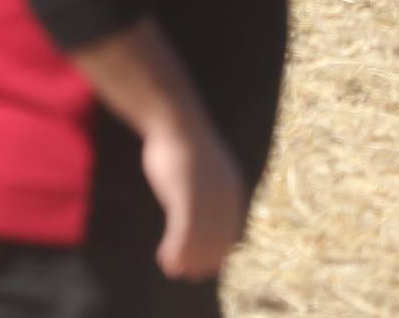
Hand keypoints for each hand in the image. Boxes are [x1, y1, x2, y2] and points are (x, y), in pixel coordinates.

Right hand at [142, 120, 246, 280]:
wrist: (176, 124)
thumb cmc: (185, 146)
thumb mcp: (205, 169)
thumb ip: (210, 187)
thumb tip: (206, 202)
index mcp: (231, 186)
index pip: (233, 225)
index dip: (222, 247)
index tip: (212, 264)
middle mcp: (224, 193)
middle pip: (219, 235)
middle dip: (206, 257)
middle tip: (191, 274)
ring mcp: (205, 194)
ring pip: (200, 237)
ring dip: (188, 257)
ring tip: (176, 271)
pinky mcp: (185, 195)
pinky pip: (183, 230)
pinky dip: (176, 248)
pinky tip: (165, 259)